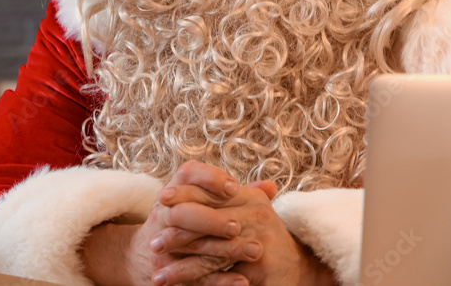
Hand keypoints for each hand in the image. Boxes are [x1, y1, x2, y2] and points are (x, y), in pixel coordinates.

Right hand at [81, 160, 248, 285]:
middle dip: (212, 219)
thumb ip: (239, 195)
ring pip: (189, 243)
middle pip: (184, 211)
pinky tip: (241, 281)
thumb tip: (271, 187)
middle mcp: (165, 210)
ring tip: (254, 252)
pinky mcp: (165, 269)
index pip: (189, 173)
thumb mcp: (209, 201)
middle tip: (237, 227)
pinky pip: (191, 275)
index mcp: (177, 187)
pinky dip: (218, 280)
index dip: (210, 179)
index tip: (233, 189)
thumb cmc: (193, 219)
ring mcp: (161, 240)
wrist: (152, 250)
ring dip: (222, 249)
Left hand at [154, 179, 331, 285]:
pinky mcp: (258, 266)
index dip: (187, 194)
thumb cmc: (268, 240)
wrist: (299, 268)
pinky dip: (196, 281)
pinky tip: (178, 285)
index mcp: (252, 199)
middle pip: (210, 220)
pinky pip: (220, 275)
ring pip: (211, 250)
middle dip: (178, 231)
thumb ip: (228, 197)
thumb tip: (189, 176)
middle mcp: (258, 215)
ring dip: (182, 262)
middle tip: (152, 242)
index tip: (162, 199)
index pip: (214, 193)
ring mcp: (259, 240)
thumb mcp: (253, 212)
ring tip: (158, 271)